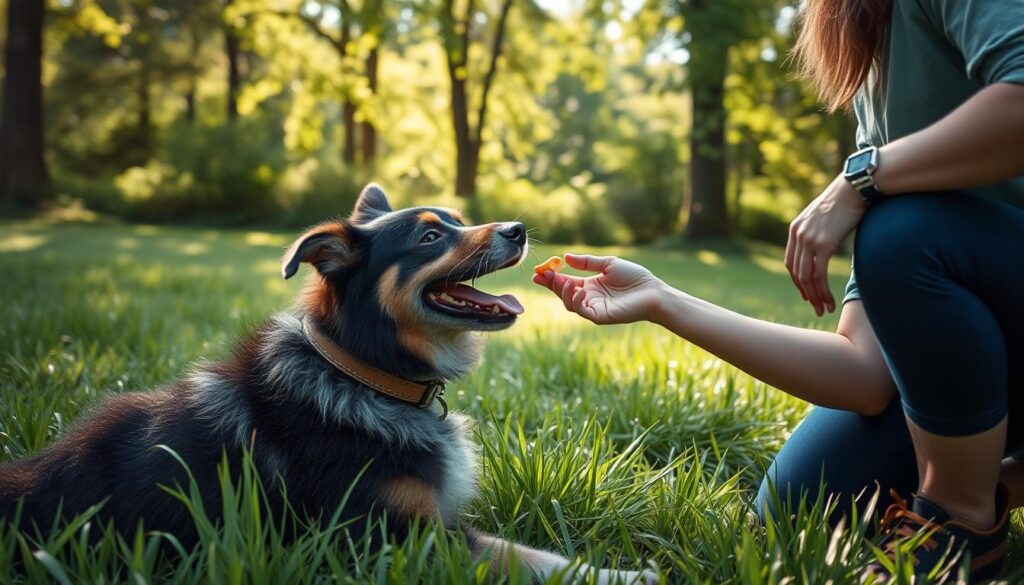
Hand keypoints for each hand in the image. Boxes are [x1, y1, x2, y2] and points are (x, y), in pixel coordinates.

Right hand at [531, 253, 665, 324]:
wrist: (652, 291)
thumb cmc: (634, 277)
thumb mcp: (608, 264)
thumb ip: (587, 262)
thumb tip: (565, 257)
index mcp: (589, 285)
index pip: (565, 281)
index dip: (551, 277)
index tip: (539, 270)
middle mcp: (589, 297)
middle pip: (563, 293)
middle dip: (551, 284)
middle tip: (542, 275)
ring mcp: (593, 308)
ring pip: (569, 303)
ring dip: (562, 292)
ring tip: (565, 280)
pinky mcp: (599, 316)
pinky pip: (582, 311)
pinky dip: (576, 301)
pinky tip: (580, 289)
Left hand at [785, 175, 866, 315]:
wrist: (855, 188)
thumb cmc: (846, 202)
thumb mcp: (825, 218)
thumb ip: (819, 232)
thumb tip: (826, 245)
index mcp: (795, 229)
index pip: (790, 262)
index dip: (797, 281)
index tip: (805, 293)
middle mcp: (798, 235)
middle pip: (796, 273)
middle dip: (806, 293)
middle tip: (815, 307)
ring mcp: (808, 240)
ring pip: (806, 277)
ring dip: (815, 297)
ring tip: (823, 309)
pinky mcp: (822, 245)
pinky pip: (818, 275)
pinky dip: (823, 291)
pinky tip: (830, 301)